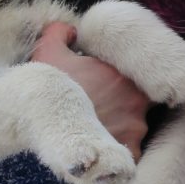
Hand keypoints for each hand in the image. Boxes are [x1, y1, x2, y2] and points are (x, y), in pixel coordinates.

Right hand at [31, 22, 149, 160]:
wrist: (42, 120)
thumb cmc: (49, 87)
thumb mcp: (49, 51)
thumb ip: (60, 33)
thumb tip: (71, 31)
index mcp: (123, 74)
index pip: (140, 75)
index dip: (127, 80)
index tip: (112, 85)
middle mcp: (136, 99)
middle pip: (142, 101)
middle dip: (126, 104)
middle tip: (105, 107)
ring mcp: (136, 127)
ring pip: (137, 126)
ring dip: (123, 127)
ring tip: (99, 129)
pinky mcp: (129, 151)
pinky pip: (132, 152)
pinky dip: (121, 152)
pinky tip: (103, 148)